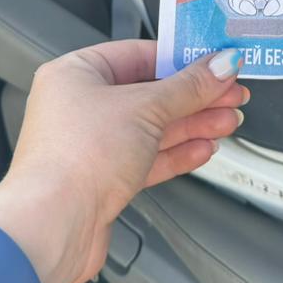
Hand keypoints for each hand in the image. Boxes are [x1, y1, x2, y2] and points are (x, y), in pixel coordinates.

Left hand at [0, 42, 247, 282]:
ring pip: (151, 127)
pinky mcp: (102, 180)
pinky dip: (176, 153)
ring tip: (227, 120)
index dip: (181, 58)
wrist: (52, 228)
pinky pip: (146, 158)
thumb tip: (219, 66)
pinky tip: (203, 148)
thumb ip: (188, 88)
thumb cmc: (75, 160)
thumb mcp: (145, 109)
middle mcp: (79, 106)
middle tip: (230, 93)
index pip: (139, 54)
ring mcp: (90, 145)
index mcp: (76, 73)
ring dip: (192, 124)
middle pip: (149, 92)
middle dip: (194, 96)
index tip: (215, 61)